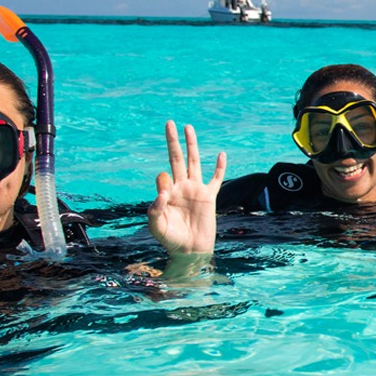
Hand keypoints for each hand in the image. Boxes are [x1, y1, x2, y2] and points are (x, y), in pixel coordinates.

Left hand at [147, 121, 225, 254]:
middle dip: (173, 141)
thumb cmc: (171, 240)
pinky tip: (221, 154)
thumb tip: (162, 193)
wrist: (190, 251)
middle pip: (177, 158)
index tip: (164, 197)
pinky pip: (216, 179)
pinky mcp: (209, 197)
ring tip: (188, 127)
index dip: (163, 183)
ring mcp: (196, 190)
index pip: (163, 177)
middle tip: (169, 123)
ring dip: (191, 144)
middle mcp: (181, 187)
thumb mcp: (157, 227)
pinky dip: (219, 167)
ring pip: (194, 162)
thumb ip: (155, 211)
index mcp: (167, 193)